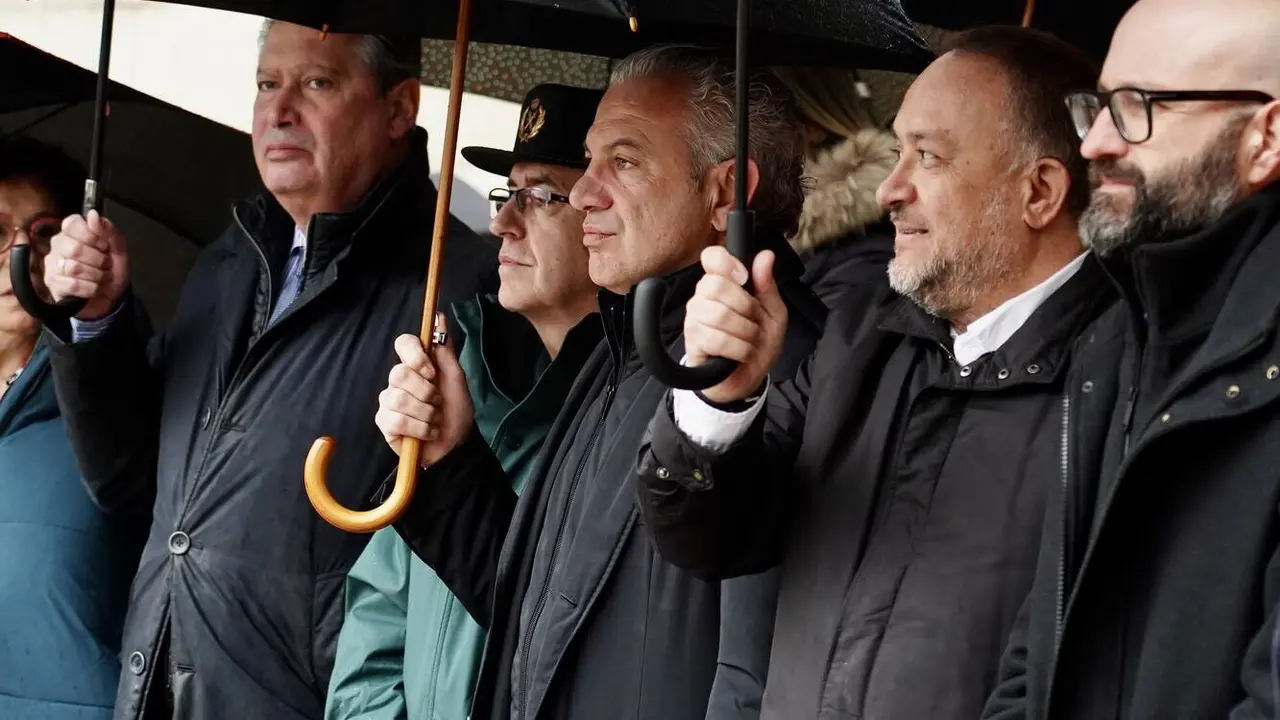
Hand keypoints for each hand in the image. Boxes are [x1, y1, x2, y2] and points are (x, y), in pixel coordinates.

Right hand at [44, 210, 129, 319]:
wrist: (111, 297)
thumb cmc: (111, 270)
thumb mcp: (118, 250)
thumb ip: (109, 231)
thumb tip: (93, 214)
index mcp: (72, 232)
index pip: (73, 223)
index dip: (93, 236)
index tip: (104, 246)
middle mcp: (58, 245)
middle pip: (75, 248)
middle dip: (99, 260)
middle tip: (106, 265)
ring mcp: (52, 265)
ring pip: (74, 268)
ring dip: (97, 276)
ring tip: (102, 278)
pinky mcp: (53, 284)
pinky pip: (73, 285)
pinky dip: (91, 289)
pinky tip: (94, 289)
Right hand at [375, 317, 474, 467]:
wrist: (456, 445)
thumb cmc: (456, 412)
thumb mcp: (456, 378)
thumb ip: (445, 350)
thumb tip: (439, 318)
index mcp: (417, 366)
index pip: (404, 344)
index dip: (415, 356)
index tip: (432, 372)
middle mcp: (399, 380)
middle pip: (399, 373)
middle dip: (426, 392)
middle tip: (438, 403)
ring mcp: (389, 401)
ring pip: (398, 398)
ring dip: (426, 414)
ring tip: (435, 421)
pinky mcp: (384, 422)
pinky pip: (395, 420)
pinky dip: (419, 428)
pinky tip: (427, 433)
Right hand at [684, 246, 786, 404]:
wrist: (749, 377)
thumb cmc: (758, 342)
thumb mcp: (774, 313)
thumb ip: (767, 285)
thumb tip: (765, 255)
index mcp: (723, 284)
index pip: (711, 257)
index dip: (727, 263)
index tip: (744, 278)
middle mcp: (703, 297)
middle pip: (716, 285)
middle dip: (746, 307)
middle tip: (754, 322)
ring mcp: (694, 319)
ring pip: (718, 314)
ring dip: (745, 332)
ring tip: (750, 341)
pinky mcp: (693, 342)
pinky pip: (716, 339)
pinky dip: (739, 349)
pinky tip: (741, 353)